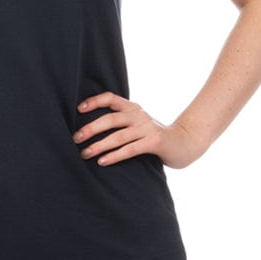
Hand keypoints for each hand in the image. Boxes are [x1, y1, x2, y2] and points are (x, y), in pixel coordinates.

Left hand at [73, 91, 206, 168]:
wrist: (185, 143)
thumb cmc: (153, 136)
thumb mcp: (137, 124)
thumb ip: (121, 122)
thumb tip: (90, 129)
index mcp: (133, 107)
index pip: (110, 98)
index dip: (94, 101)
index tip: (78, 110)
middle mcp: (139, 114)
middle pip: (110, 118)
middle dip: (91, 128)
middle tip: (76, 138)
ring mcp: (147, 127)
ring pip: (118, 136)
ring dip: (99, 145)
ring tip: (85, 154)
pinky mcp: (154, 142)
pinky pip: (130, 149)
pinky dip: (115, 155)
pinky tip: (102, 161)